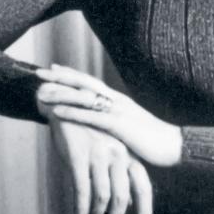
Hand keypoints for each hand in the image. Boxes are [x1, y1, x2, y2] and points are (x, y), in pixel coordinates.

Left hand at [36, 64, 182, 167]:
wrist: (174, 145)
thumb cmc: (153, 139)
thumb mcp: (131, 126)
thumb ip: (116, 122)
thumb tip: (104, 123)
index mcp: (118, 99)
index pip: (90, 82)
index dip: (71, 74)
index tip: (53, 69)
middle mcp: (116, 99)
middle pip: (83, 83)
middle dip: (60, 77)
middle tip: (38, 73)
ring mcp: (117, 110)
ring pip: (82, 97)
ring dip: (60, 93)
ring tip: (40, 91)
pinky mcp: (118, 125)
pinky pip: (89, 117)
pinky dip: (70, 113)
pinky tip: (55, 112)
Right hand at [37, 96, 152, 213]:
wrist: (64, 104)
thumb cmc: (88, 131)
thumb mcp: (108, 148)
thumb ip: (120, 175)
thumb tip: (128, 204)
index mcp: (126, 152)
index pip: (142, 184)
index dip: (145, 209)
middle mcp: (116, 153)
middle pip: (122, 194)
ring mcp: (98, 154)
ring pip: (102, 195)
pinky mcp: (78, 156)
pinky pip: (81, 190)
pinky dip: (81, 209)